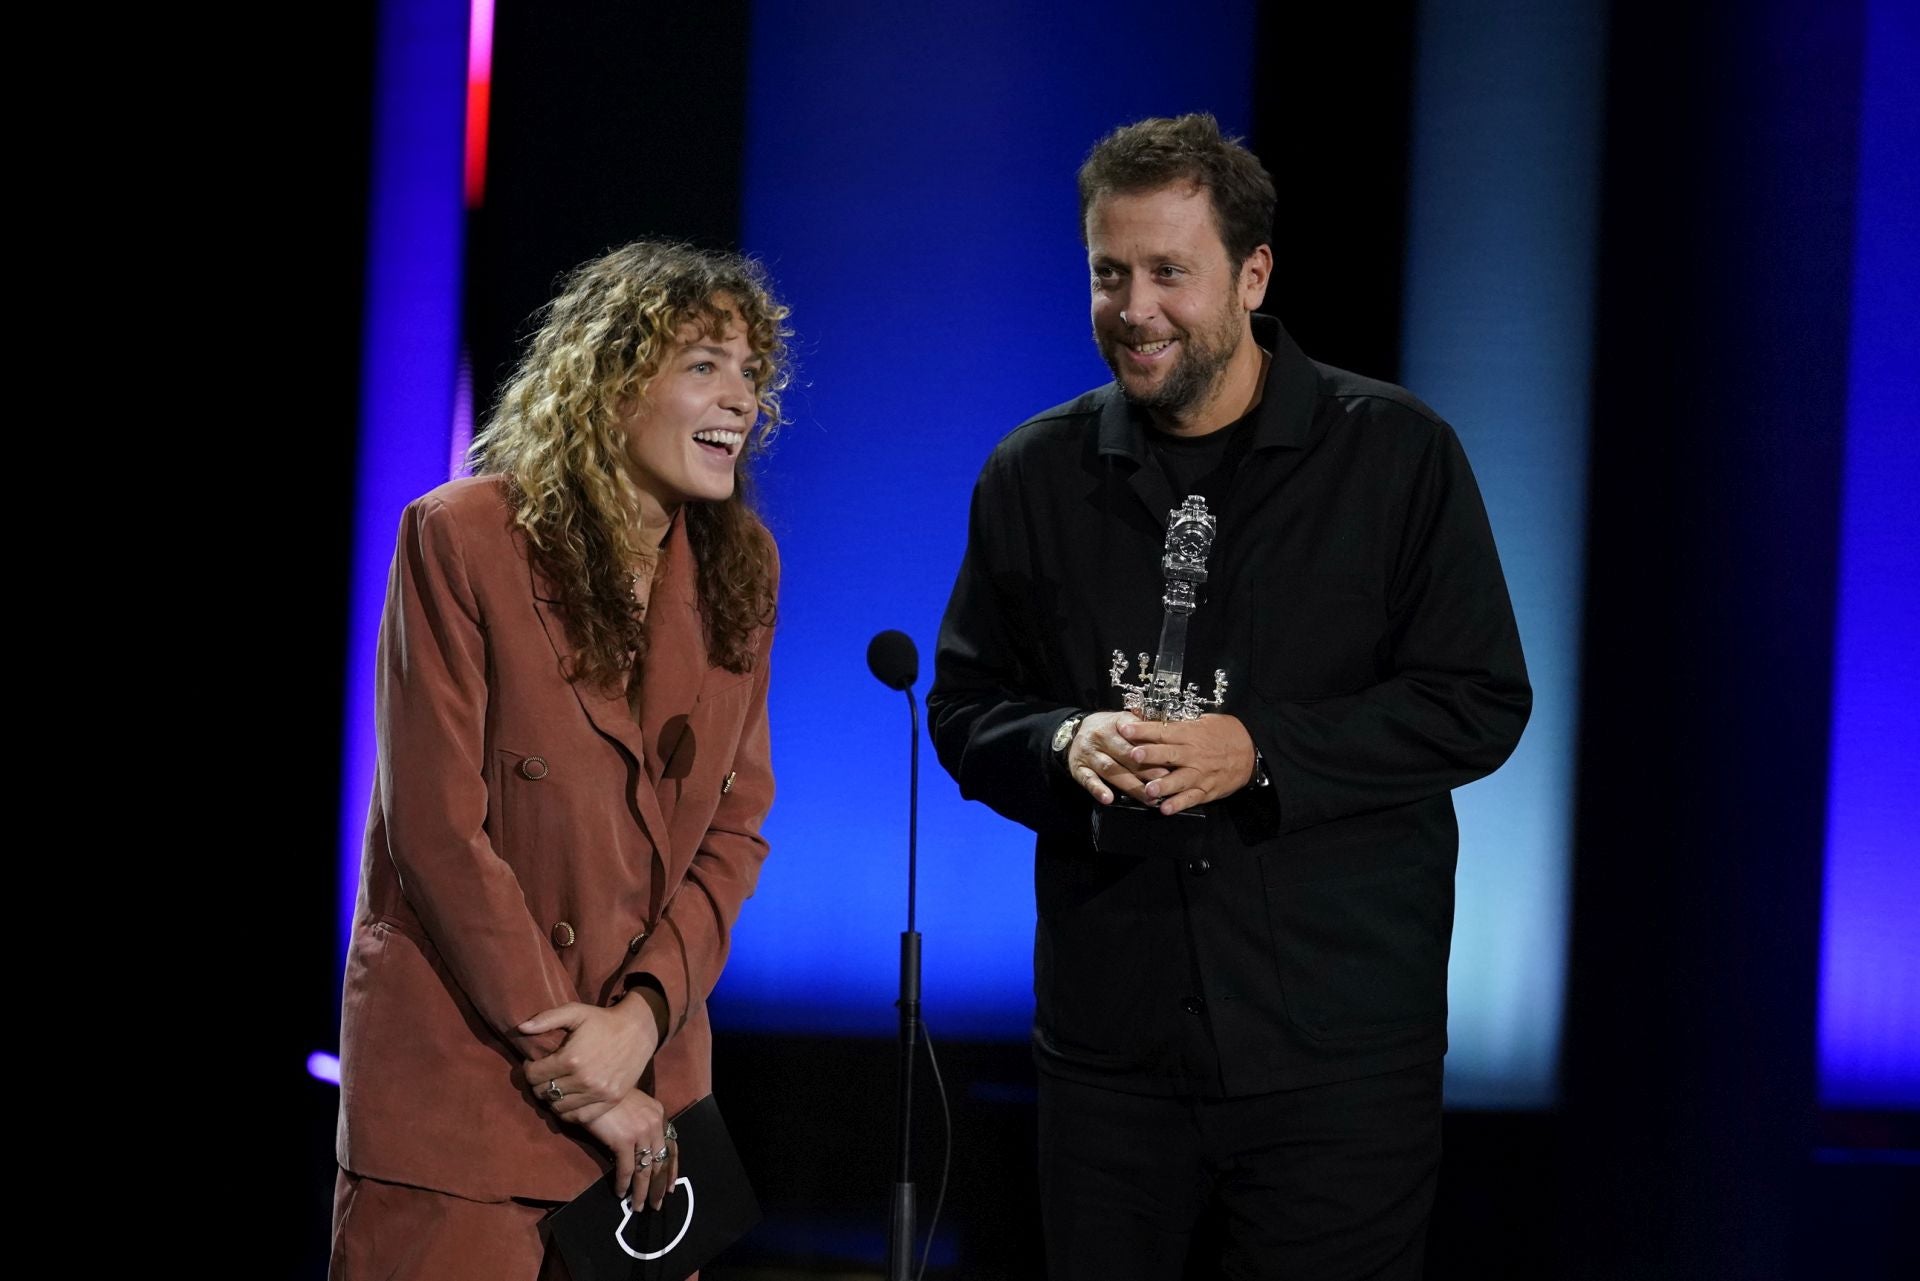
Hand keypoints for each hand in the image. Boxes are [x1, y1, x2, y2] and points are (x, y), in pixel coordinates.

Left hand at [520, 994, 661, 1122]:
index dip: (529, 1069)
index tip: (534, 1063)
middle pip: (544, 1092)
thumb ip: (546, 1018)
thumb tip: (521, 1028)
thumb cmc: (602, 1020)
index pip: (535, 1075)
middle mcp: (584, 1079)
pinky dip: (568, 1112)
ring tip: (554, 1087)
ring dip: (551, 1098)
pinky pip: (579, 1117)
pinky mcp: (610, 1101)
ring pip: (559, 1107)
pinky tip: (567, 1100)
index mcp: (571, 1058)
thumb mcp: (575, 1012)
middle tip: (543, 1076)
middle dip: (538, 1084)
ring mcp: (598, 1093)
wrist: (638, 1031)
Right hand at [581, 1090, 677, 1209]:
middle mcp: (654, 1124)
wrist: (593, 1087)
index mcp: (659, 1114)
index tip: (671, 1187)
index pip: (671, 1147)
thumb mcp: (634, 1107)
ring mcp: (641, 1132)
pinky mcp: (624, 1140)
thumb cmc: (609, 1096)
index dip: (671, 1170)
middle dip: (658, 1186)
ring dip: (642, 1192)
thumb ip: (642, 1124)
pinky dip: (624, 1184)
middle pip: (661, 1162)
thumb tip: (641, 1150)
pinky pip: (627, 1170)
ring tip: (638, 1206)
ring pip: (645, 1170)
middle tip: (656, 1204)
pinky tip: (620, 1193)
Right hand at [1065, 710, 1170, 805]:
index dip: (1153, 750)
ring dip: (1131, 785)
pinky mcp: (1079, 769)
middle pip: (1126, 755)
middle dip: (1147, 771)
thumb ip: (1144, 728)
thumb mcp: (1124, 720)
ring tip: (1148, 798)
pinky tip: (1108, 799)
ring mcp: (1089, 754)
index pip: (1137, 736)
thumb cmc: (1107, 728)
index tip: (1169, 763)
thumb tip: (1169, 736)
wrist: (1073, 731)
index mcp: (1116, 723)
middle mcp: (1101, 737)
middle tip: (1165, 784)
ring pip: (1111, 770)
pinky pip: (1088, 779)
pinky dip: (1098, 789)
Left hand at [1119, 714, 1255, 814]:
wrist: (1251, 751)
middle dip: (1150, 755)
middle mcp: (1193, 754)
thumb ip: (1177, 722)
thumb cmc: (1223, 733)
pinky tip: (1165, 809)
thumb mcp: (1202, 721)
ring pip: (1179, 780)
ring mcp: (1200, 774)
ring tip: (1148, 789)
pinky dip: (1178, 804)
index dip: (1143, 729)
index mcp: (1190, 734)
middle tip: (1133, 755)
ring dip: (1163, 785)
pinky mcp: (1206, 790)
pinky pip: (1191, 798)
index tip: (1125, 728)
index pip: (1163, 730)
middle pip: (1168, 754)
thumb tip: (1148, 715)